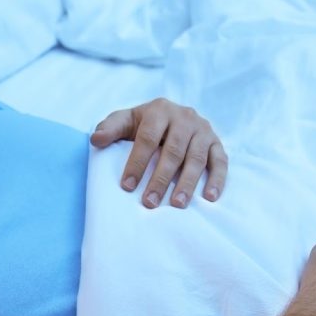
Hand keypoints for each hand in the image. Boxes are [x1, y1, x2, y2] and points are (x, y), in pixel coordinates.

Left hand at [90, 98, 227, 208]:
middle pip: (173, 150)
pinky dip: (217, 179)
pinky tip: (209, 198)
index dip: (137, 162)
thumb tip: (95, 139)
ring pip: (196, 158)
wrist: (172, 115)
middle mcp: (184, 117)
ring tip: (176, 204)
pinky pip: (220, 161)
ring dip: (187, 183)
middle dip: (161, 178)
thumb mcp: (125, 121)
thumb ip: (110, 128)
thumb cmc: (144, 124)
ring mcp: (203, 130)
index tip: (127, 186)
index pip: (148, 138)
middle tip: (149, 203)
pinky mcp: (216, 143)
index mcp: (159, 110)